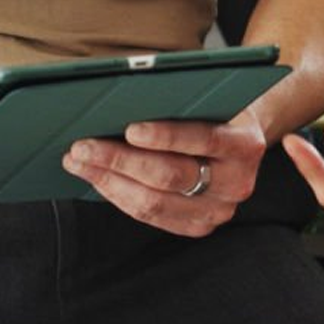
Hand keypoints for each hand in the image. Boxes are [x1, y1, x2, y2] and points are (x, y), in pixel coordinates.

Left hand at [63, 116, 267, 236]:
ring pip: (154, 202)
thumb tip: (121, 99)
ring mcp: (218, 210)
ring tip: (79, 162)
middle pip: (171, 175)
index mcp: (244, 144)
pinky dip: (119, 195)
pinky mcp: (199, 226)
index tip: (130, 129)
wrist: (239, 141)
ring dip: (109, 181)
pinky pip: (151, 216)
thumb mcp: (210, 97)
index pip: (204, 139)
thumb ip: (179, 99)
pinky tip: (97, 178)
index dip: (166, 136)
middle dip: (120, 160)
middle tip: (83, 146)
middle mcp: (236, 182)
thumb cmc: (215, 110)